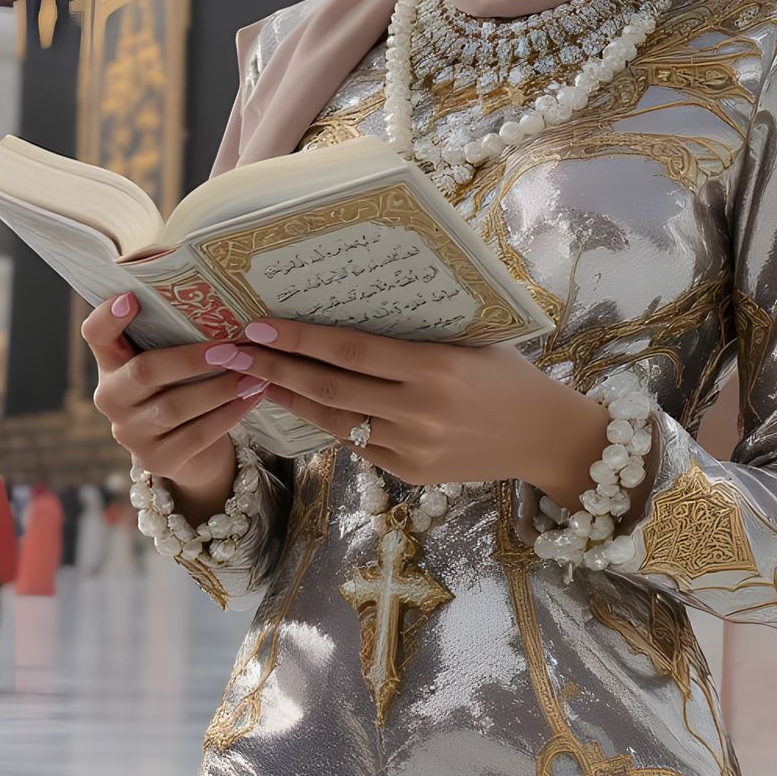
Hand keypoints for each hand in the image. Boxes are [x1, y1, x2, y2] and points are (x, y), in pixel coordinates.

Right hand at [82, 293, 267, 490]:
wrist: (192, 451)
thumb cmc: (183, 387)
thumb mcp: (172, 359)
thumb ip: (176, 333)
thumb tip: (217, 295)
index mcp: (111, 364)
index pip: (96, 335)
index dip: (108, 317)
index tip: (131, 299)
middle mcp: (112, 398)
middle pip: (144, 371)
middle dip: (191, 358)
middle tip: (232, 348)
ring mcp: (131, 434)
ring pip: (175, 407)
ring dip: (220, 388)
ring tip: (254, 372)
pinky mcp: (157, 460)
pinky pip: (196, 435)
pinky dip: (229, 414)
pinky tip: (253, 397)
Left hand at [222, 317, 605, 490]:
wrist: (545, 437)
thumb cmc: (508, 373)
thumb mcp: (470, 340)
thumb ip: (416, 332)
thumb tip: (355, 301)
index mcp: (435, 367)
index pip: (351, 351)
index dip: (301, 338)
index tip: (259, 323)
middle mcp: (420, 410)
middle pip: (330, 389)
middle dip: (275, 368)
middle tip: (231, 351)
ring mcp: (413, 447)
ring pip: (336, 421)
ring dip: (289, 397)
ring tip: (251, 376)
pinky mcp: (411, 474)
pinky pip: (358, 443)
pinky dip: (327, 422)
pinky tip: (300, 403)